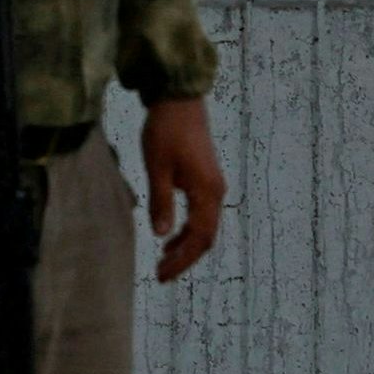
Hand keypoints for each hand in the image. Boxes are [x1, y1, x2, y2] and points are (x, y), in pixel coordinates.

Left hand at [139, 97, 224, 282]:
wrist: (180, 98)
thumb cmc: (166, 131)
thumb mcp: (157, 167)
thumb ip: (161, 202)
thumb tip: (160, 235)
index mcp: (206, 192)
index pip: (198, 238)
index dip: (181, 260)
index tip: (161, 274)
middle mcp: (216, 192)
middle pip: (206, 237)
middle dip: (184, 258)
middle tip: (161, 274)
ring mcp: (213, 185)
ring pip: (206, 226)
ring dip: (186, 245)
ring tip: (164, 258)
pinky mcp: (207, 178)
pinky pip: (203, 213)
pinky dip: (189, 229)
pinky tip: (171, 234)